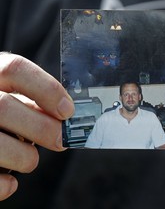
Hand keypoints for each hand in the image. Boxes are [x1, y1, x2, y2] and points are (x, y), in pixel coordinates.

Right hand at [0, 53, 73, 200]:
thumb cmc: (3, 114)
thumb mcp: (13, 98)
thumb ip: (36, 102)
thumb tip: (69, 117)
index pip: (15, 70)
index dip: (47, 89)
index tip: (68, 111)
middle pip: (5, 108)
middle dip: (43, 128)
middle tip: (61, 140)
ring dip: (25, 157)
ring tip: (28, 158)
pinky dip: (6, 184)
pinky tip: (11, 181)